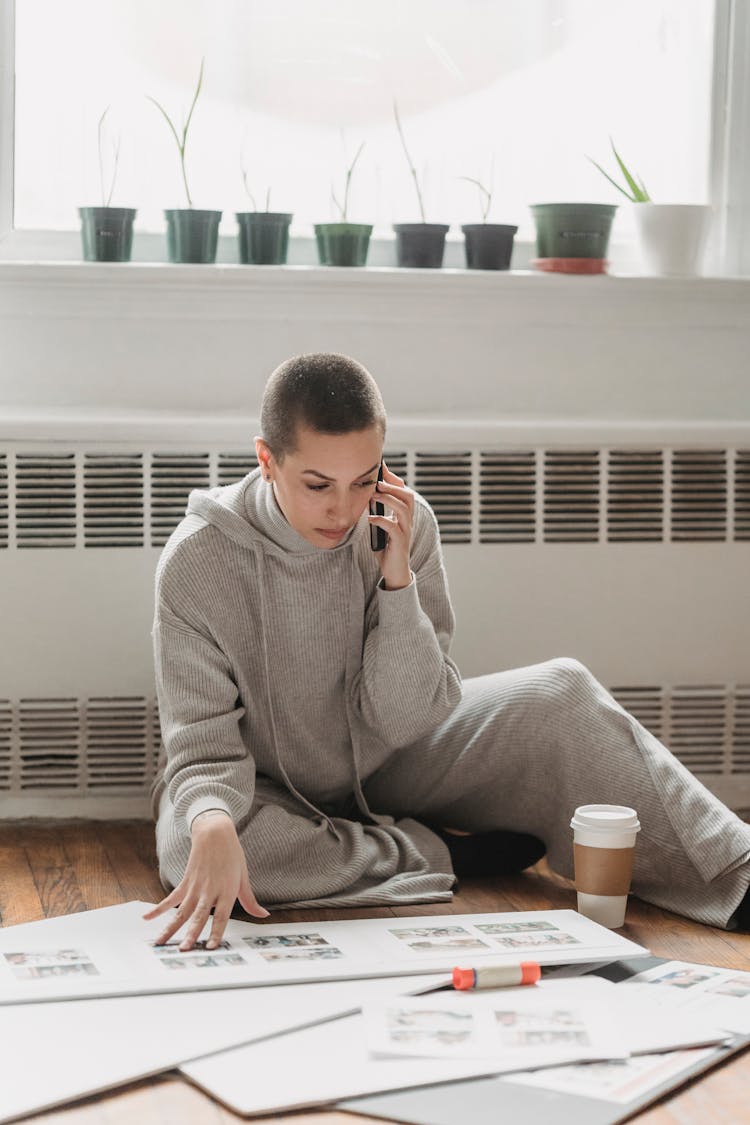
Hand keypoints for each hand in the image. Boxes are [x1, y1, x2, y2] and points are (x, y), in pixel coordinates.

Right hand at [142, 810, 268, 950]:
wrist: (215, 832)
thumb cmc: (232, 855)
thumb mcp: (244, 877)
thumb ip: (250, 900)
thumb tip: (264, 916)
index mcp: (227, 891)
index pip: (222, 917)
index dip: (216, 932)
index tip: (210, 947)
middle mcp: (210, 891)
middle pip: (199, 916)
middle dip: (190, 934)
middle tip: (184, 950)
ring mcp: (195, 887)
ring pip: (181, 912)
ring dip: (170, 928)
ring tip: (160, 943)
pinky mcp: (185, 881)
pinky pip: (170, 899)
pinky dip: (158, 909)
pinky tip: (146, 919)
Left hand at [368, 461, 413, 590]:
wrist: (395, 571)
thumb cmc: (387, 548)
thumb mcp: (382, 526)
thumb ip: (378, 512)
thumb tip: (366, 496)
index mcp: (404, 515)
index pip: (403, 491)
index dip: (393, 478)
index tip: (381, 468)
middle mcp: (408, 521)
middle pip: (407, 496)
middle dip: (393, 486)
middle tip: (378, 481)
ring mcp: (406, 532)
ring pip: (403, 509)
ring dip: (388, 499)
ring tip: (374, 495)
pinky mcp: (400, 543)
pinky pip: (393, 528)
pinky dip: (381, 520)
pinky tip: (370, 519)